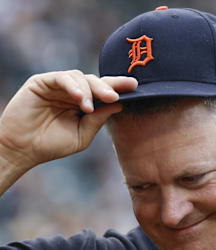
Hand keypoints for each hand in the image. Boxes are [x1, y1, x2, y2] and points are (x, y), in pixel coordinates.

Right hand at [0, 70, 136, 170]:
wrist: (24, 149)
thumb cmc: (52, 145)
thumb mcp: (82, 135)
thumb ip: (98, 120)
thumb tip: (118, 104)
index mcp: (84, 105)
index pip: (104, 92)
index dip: (119, 88)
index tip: (136, 86)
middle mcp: (73, 93)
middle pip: (96, 82)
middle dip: (109, 86)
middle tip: (119, 94)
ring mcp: (58, 87)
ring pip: (81, 77)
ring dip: (89, 91)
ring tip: (90, 108)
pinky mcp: (42, 82)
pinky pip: (62, 78)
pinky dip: (73, 87)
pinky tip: (80, 100)